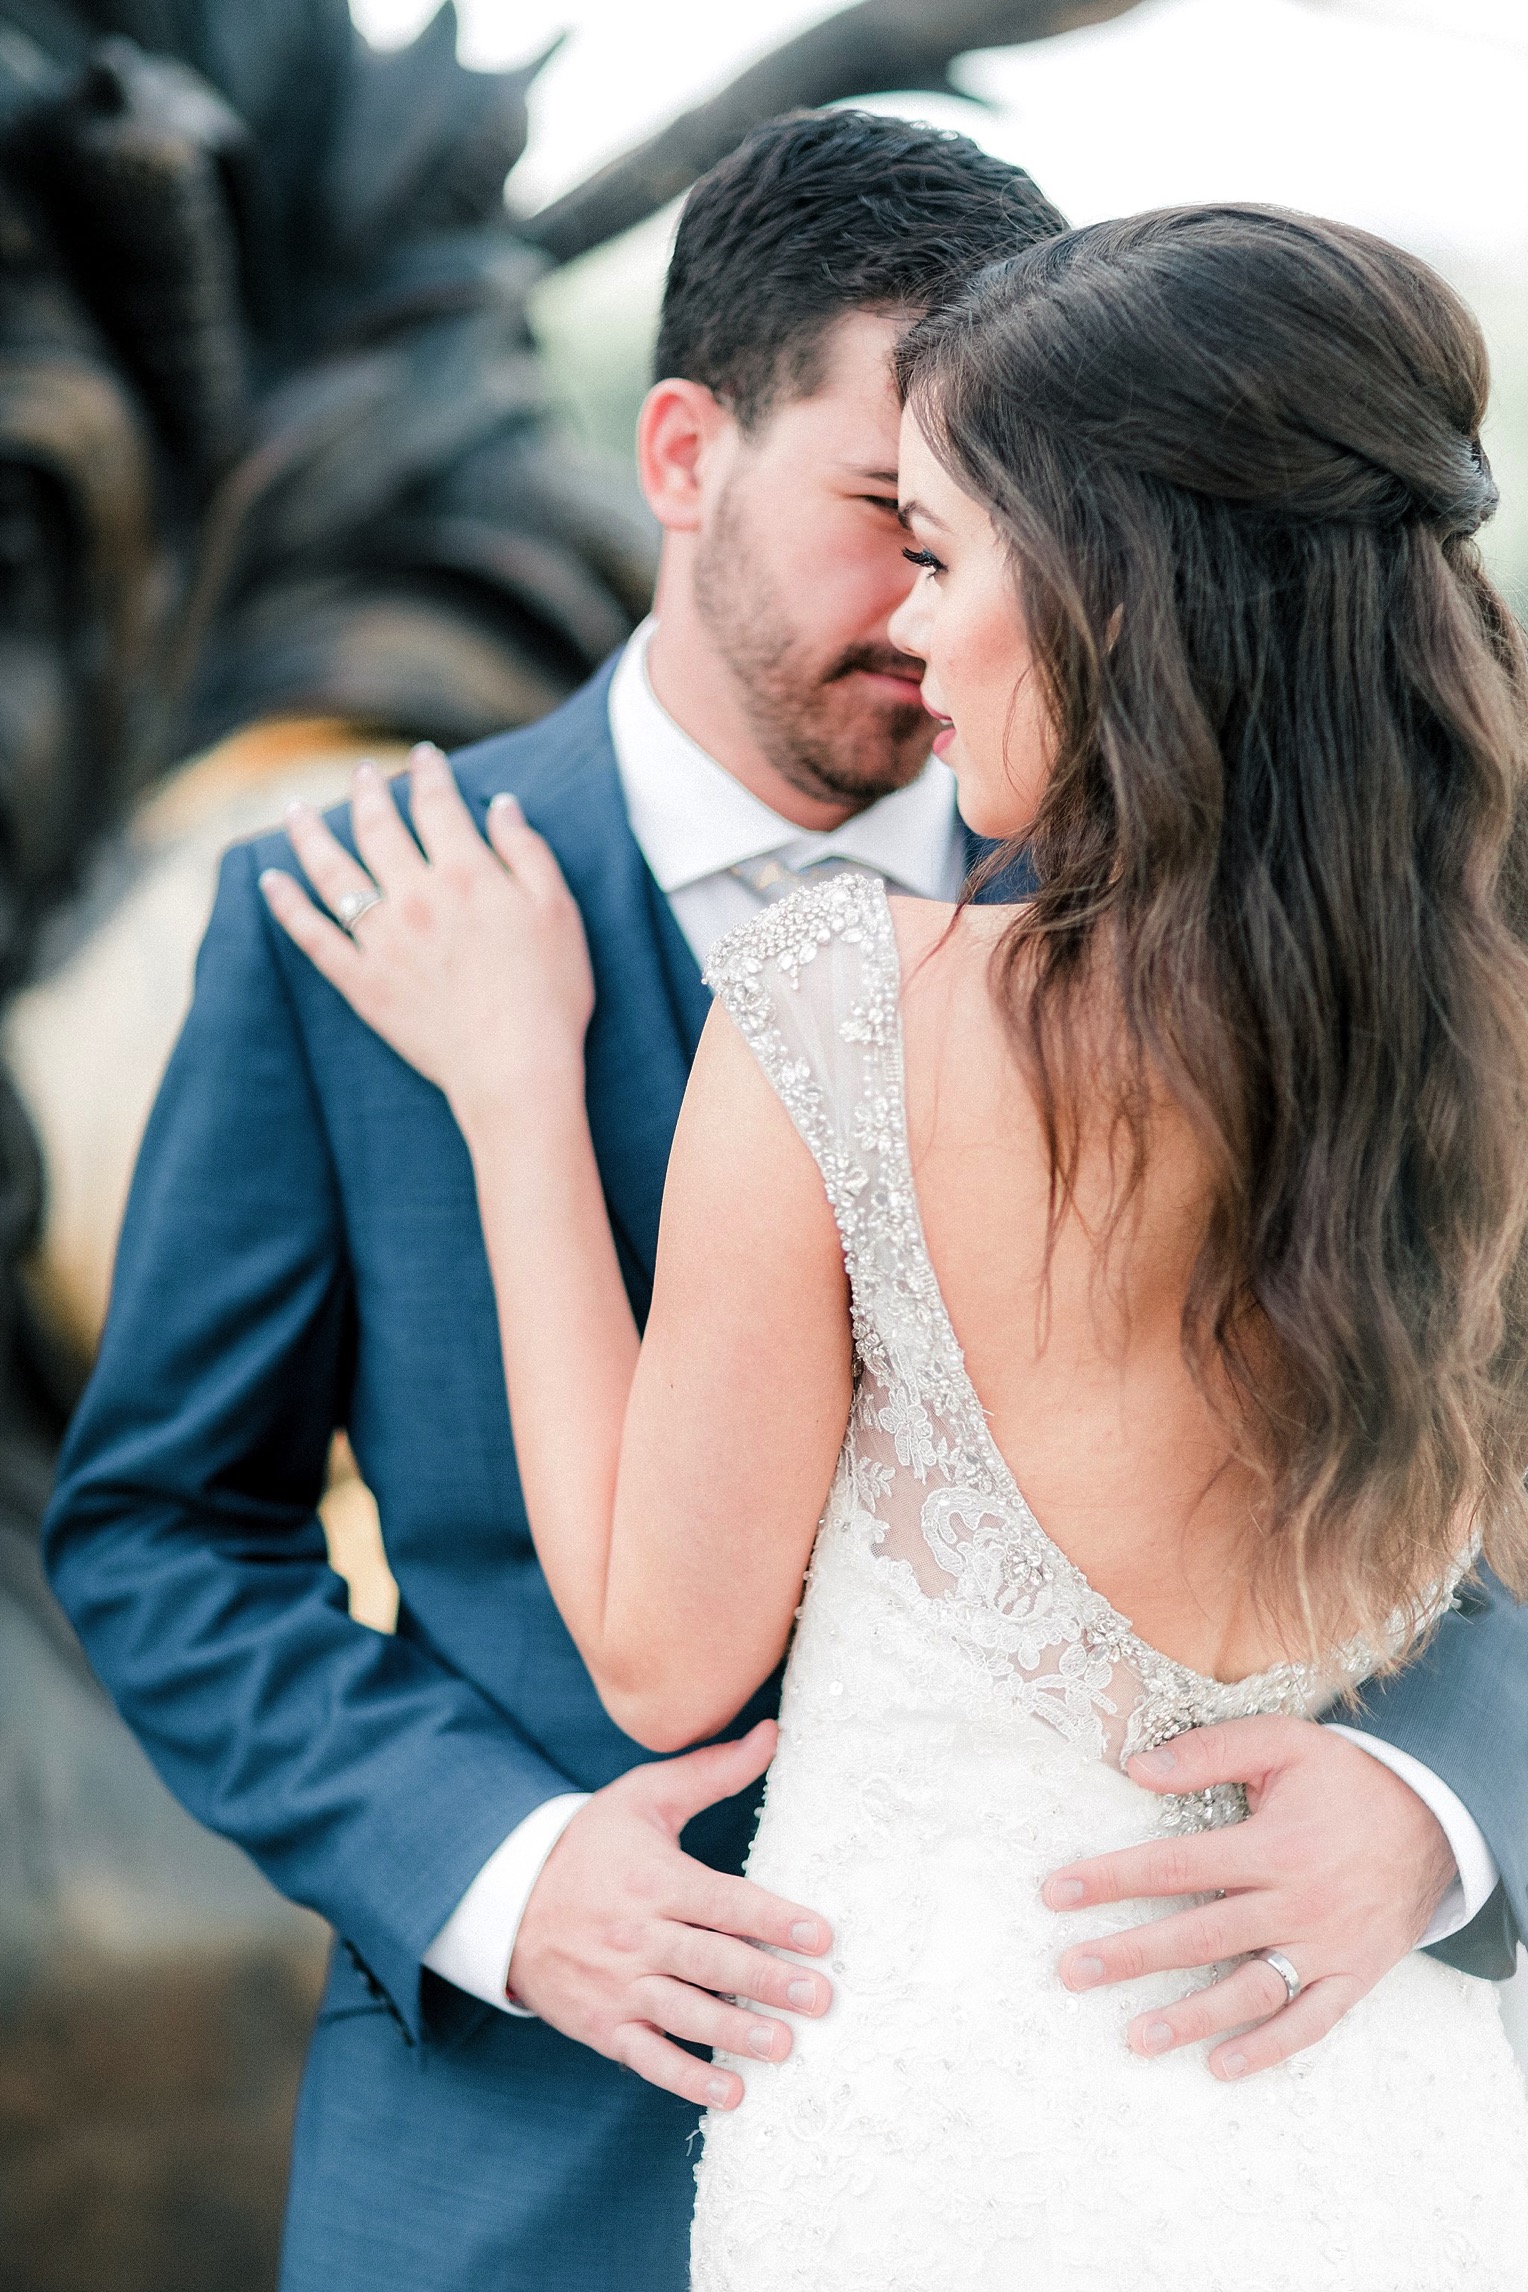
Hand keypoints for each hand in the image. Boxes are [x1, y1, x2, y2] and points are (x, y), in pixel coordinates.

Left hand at [259, 745, 593, 1116]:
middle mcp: (415, 897)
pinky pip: (312, 936)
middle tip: (362, 773)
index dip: (429, 775)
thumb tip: (501, 804)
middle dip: (368, 793)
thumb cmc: (551, 995)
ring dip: (311, 834)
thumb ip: (526, 852)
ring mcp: (382, 940)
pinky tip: (269, 881)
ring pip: (334, 872)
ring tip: (296, 809)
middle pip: (379, 828)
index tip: (423, 758)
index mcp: (466, 873)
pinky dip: (287, 905)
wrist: (516, 1070)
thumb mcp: (559, 911)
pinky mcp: (361, 983)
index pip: (438, 806)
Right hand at [508, 1720, 832, 2111]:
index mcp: (655, 1879)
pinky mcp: (603, 2025)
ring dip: (735, 2032)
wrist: (506, 1898)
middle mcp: (638, 1935)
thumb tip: (772, 1734)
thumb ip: (712, 1771)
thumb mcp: (644, 1797)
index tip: (821, 1936)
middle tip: (820, 1998)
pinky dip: (686, 2079)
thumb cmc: (590, 1843)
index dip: (773, 1919)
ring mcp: (619, 1985)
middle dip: (768, 1980)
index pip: (724, 1901)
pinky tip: (729, 2094)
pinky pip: (648, 2057)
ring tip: (784, 2045)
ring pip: (684, 2012)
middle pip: (711, 1960)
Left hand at [1042, 1715, 1455, 2079]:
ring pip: (1251, 1990)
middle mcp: (1297, 1902)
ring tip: (1133, 2037)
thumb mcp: (1283, 1742)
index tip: (1057, 1893)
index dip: (1112, 1878)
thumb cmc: (1346, 1777)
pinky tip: (1220, 2065)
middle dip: (1130, 1955)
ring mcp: (1327, 1945)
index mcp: (1273, 1845)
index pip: (1175, 1866)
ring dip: (1191, 2017)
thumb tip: (1137, 1768)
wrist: (1436, 1818)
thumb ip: (1210, 1751)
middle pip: (1200, 1935)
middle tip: (1071, 1971)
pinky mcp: (1354, 1975)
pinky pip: (1310, 2022)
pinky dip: (1267, 2049)